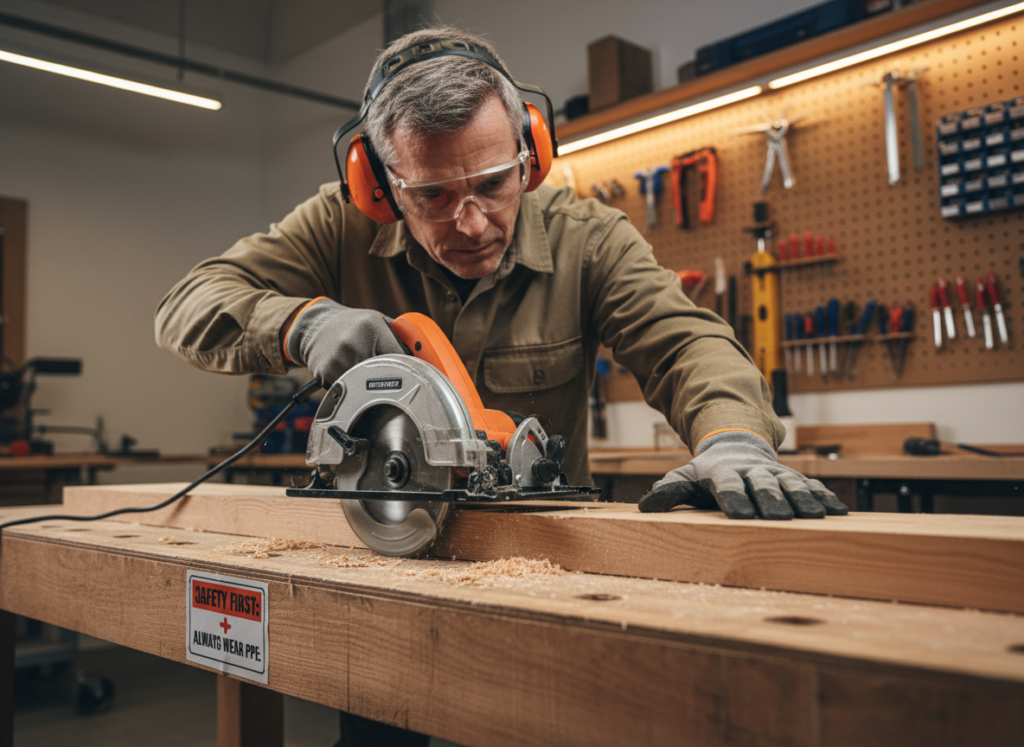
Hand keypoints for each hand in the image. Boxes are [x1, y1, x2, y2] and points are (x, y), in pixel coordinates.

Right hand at [284, 298, 404, 385]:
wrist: (314, 325)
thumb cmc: (351, 323)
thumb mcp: (378, 320)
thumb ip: (400, 338)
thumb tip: (425, 360)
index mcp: (372, 328)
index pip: (400, 358)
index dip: (409, 370)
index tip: (415, 378)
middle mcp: (355, 343)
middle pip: (384, 374)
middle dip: (391, 378)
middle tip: (393, 380)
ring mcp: (339, 359)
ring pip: (366, 385)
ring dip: (370, 384)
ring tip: (364, 371)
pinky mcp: (326, 372)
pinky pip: (349, 388)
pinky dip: (352, 386)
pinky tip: (347, 371)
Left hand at [638, 430, 847, 518]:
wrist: (736, 447)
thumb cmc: (707, 473)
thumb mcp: (686, 478)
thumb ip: (669, 490)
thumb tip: (646, 505)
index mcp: (723, 472)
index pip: (727, 486)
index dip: (733, 498)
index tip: (741, 515)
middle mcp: (752, 471)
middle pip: (762, 485)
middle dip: (771, 500)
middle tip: (780, 517)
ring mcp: (775, 473)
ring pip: (791, 484)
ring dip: (803, 500)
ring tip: (814, 517)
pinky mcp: (794, 478)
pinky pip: (812, 486)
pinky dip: (825, 497)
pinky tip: (839, 512)